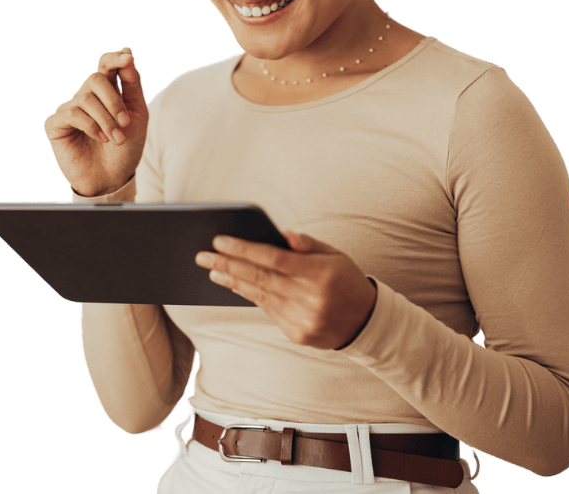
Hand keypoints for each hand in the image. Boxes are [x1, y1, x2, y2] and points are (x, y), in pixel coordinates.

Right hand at [43, 47, 148, 196]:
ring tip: (117, 138)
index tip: (128, 57)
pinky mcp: (56, 124)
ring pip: (86, 98)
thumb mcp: (138, 115)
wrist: (113, 178)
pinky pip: (72, 113)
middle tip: (126, 123)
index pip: (106, 64)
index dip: (115, 58)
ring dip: (106, 119)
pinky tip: (100, 138)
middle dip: (114, 101)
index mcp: (107, 91)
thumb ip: (133, 85)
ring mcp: (70, 109)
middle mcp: (86, 96)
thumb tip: (127, 54)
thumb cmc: (126, 147)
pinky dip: (91, 126)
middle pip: (96, 78)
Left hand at [195, 232, 377, 350]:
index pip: (274, 258)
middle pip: (259, 278)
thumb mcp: (335, 254)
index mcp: (320, 273)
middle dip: (227, 264)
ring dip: (232, 281)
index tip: (221, 240)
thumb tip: (282, 235)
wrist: (366, 322)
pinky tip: (234, 285)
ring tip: (212, 269)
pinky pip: (267, 310)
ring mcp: (302, 319)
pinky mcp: (297, 334)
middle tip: (203, 255)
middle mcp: (309, 298)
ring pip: (259, 295)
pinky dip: (249, 295)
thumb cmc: (347, 280)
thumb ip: (308, 244)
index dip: (244, 249)